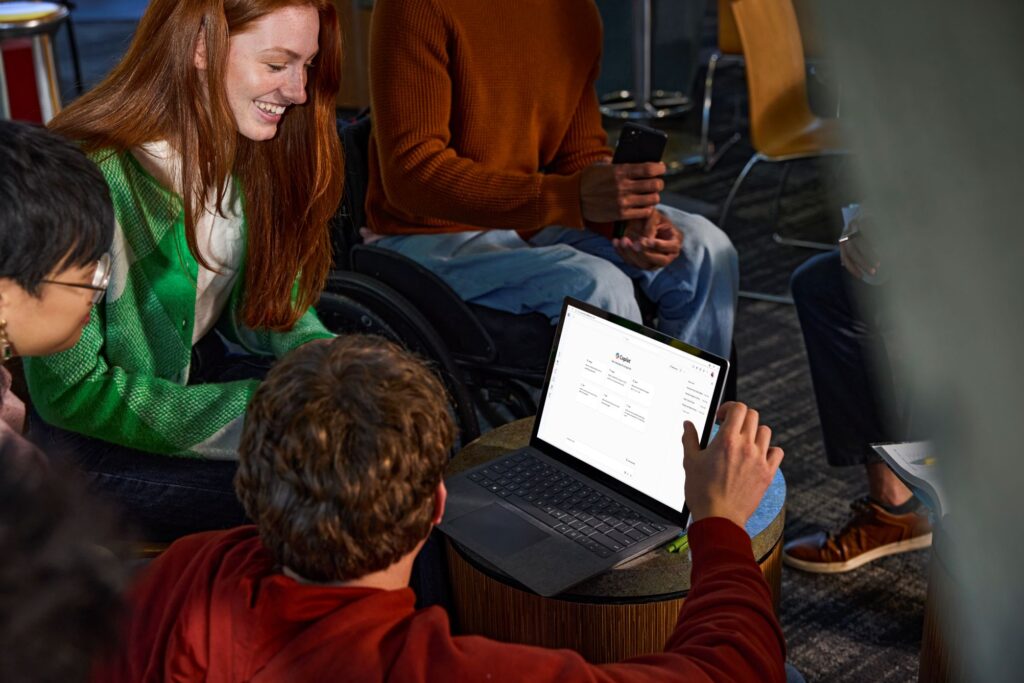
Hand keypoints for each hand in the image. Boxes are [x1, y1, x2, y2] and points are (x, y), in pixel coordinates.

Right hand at [579, 162, 665, 222]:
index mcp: (620, 171)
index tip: (661, 168)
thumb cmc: (587, 180)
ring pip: (652, 199)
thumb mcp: (600, 165)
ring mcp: (623, 202)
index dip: (660, 168)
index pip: (649, 169)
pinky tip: (644, 205)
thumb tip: (632, 159)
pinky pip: (644, 212)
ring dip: (654, 196)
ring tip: (651, 195)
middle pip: (655, 184)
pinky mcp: (621, 215)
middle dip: (659, 183)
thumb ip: (616, 162)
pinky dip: (647, 209)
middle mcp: (623, 186)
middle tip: (656, 182)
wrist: (573, 199)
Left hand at [612, 210, 682, 269]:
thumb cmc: (650, 217)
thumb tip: (645, 240)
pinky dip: (623, 253)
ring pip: (645, 265)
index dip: (659, 245)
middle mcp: (667, 255)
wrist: (639, 221)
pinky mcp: (641, 264)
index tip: (646, 240)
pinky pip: (632, 263)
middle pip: (660, 261)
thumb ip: (651, 226)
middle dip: (646, 253)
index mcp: (675, 241)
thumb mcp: (653, 216)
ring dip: (632, 254)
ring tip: (622, 240)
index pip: (671, 247)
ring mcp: (654, 262)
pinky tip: (616, 242)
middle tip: (634, 244)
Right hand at [682, 402, 783, 528]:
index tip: (722, 417)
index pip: (738, 408)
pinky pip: (777, 452)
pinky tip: (758, 454)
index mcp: (726, 440)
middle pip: (753, 416)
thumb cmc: (702, 492)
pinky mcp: (767, 473)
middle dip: (740, 417)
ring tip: (744, 441)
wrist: (718, 517)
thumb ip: (690, 439)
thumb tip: (688, 425)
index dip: (729, 408)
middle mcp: (746, 446)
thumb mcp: (690, 462)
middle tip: (731, 427)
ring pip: (766, 431)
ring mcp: (759, 459)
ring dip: (754, 432)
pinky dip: (770, 450)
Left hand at [838, 218, 879, 278]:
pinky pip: (869, 231)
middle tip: (873, 272)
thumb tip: (843, 264)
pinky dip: (875, 241)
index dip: (852, 267)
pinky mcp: (865, 217)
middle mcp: (847, 231)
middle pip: (852, 250)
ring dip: (869, 254)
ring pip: (860, 242)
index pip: (846, 256)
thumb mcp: (857, 237)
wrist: (872, 203)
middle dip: (862, 263)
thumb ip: (852, 249)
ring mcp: (856, 223)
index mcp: (844, 238)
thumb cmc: (867, 224)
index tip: (861, 277)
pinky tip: (882, 248)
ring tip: (878, 262)